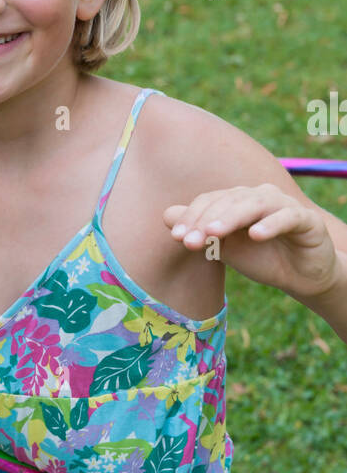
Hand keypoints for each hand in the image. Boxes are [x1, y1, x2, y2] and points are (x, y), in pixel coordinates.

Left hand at [164, 183, 339, 300]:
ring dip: (232, 218)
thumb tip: (165, 215)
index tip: (177, 237)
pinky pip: (289, 217)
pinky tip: (256, 235)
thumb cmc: (262, 257)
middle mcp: (260, 196)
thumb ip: (200, 232)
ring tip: (214, 233)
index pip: (211, 201)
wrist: (301, 276)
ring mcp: (284, 205)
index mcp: (239, 200)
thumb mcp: (226, 248)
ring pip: (255, 204)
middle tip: (189, 241)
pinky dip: (271, 224)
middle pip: (229, 200)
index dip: (192, 217)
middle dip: (206, 221)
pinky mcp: (307, 220)